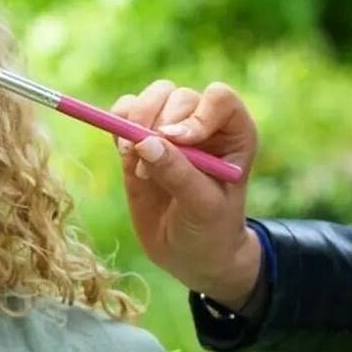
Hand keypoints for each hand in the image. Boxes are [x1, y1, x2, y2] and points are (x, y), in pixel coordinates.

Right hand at [112, 80, 261, 308]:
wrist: (189, 254)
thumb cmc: (209, 230)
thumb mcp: (201, 206)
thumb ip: (177, 173)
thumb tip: (143, 142)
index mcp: (233, 133)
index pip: (217, 98)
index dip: (196, 115)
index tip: (180, 142)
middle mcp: (202, 124)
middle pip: (176, 96)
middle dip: (157, 122)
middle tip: (148, 159)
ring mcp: (168, 131)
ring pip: (149, 98)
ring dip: (135, 121)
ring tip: (133, 157)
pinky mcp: (140, 142)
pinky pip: (123, 114)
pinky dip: (117, 125)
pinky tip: (123, 152)